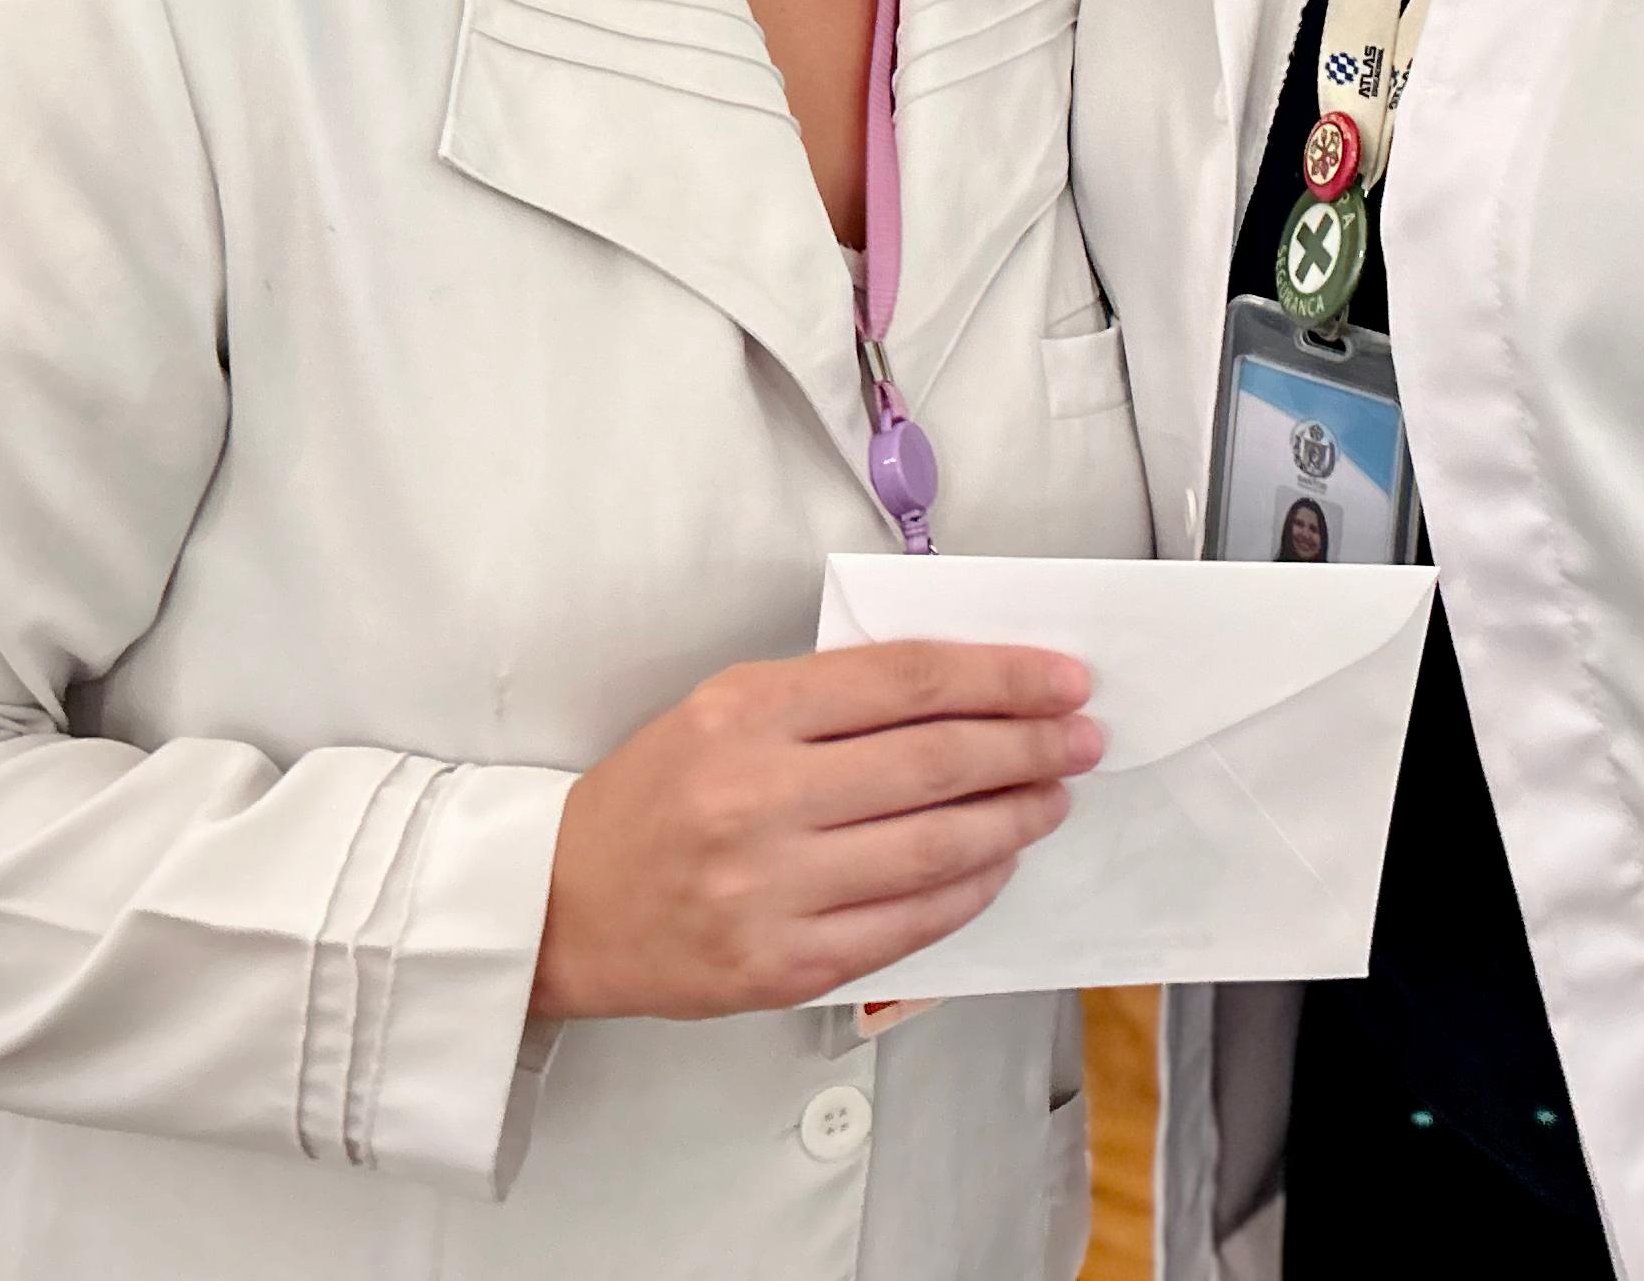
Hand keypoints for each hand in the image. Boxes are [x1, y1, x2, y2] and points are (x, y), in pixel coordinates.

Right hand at [531, 641, 1102, 1020]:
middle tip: (1081, 739)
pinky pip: (908, 925)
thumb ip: (833, 697)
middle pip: (936, 762)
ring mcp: (772, 891)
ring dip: (1015, 818)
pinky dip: (970, 889)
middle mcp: (759, 798)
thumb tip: (966, 694)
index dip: (1003, 678)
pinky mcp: (782, 966)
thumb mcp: (726, 707)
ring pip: (936, 848)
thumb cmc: (657, 795)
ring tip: (1052, 798)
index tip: (1062, 680)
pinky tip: (999, 863)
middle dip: (1030, 746)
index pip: (909, 681)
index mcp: (747, 713)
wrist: (562, 905)